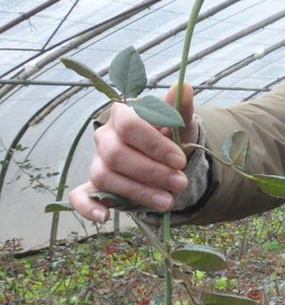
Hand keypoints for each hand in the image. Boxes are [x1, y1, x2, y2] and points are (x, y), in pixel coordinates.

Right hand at [68, 82, 198, 221]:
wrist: (168, 161)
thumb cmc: (172, 139)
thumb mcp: (181, 126)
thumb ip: (180, 109)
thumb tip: (185, 87)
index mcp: (123, 115)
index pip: (130, 125)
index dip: (154, 145)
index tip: (180, 160)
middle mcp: (105, 137)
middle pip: (116, 154)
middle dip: (151, 171)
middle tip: (180, 183)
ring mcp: (98, 161)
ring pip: (104, 176)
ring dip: (137, 191)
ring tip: (168, 201)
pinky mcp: (94, 186)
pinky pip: (80, 196)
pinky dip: (88, 207)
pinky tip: (104, 217)